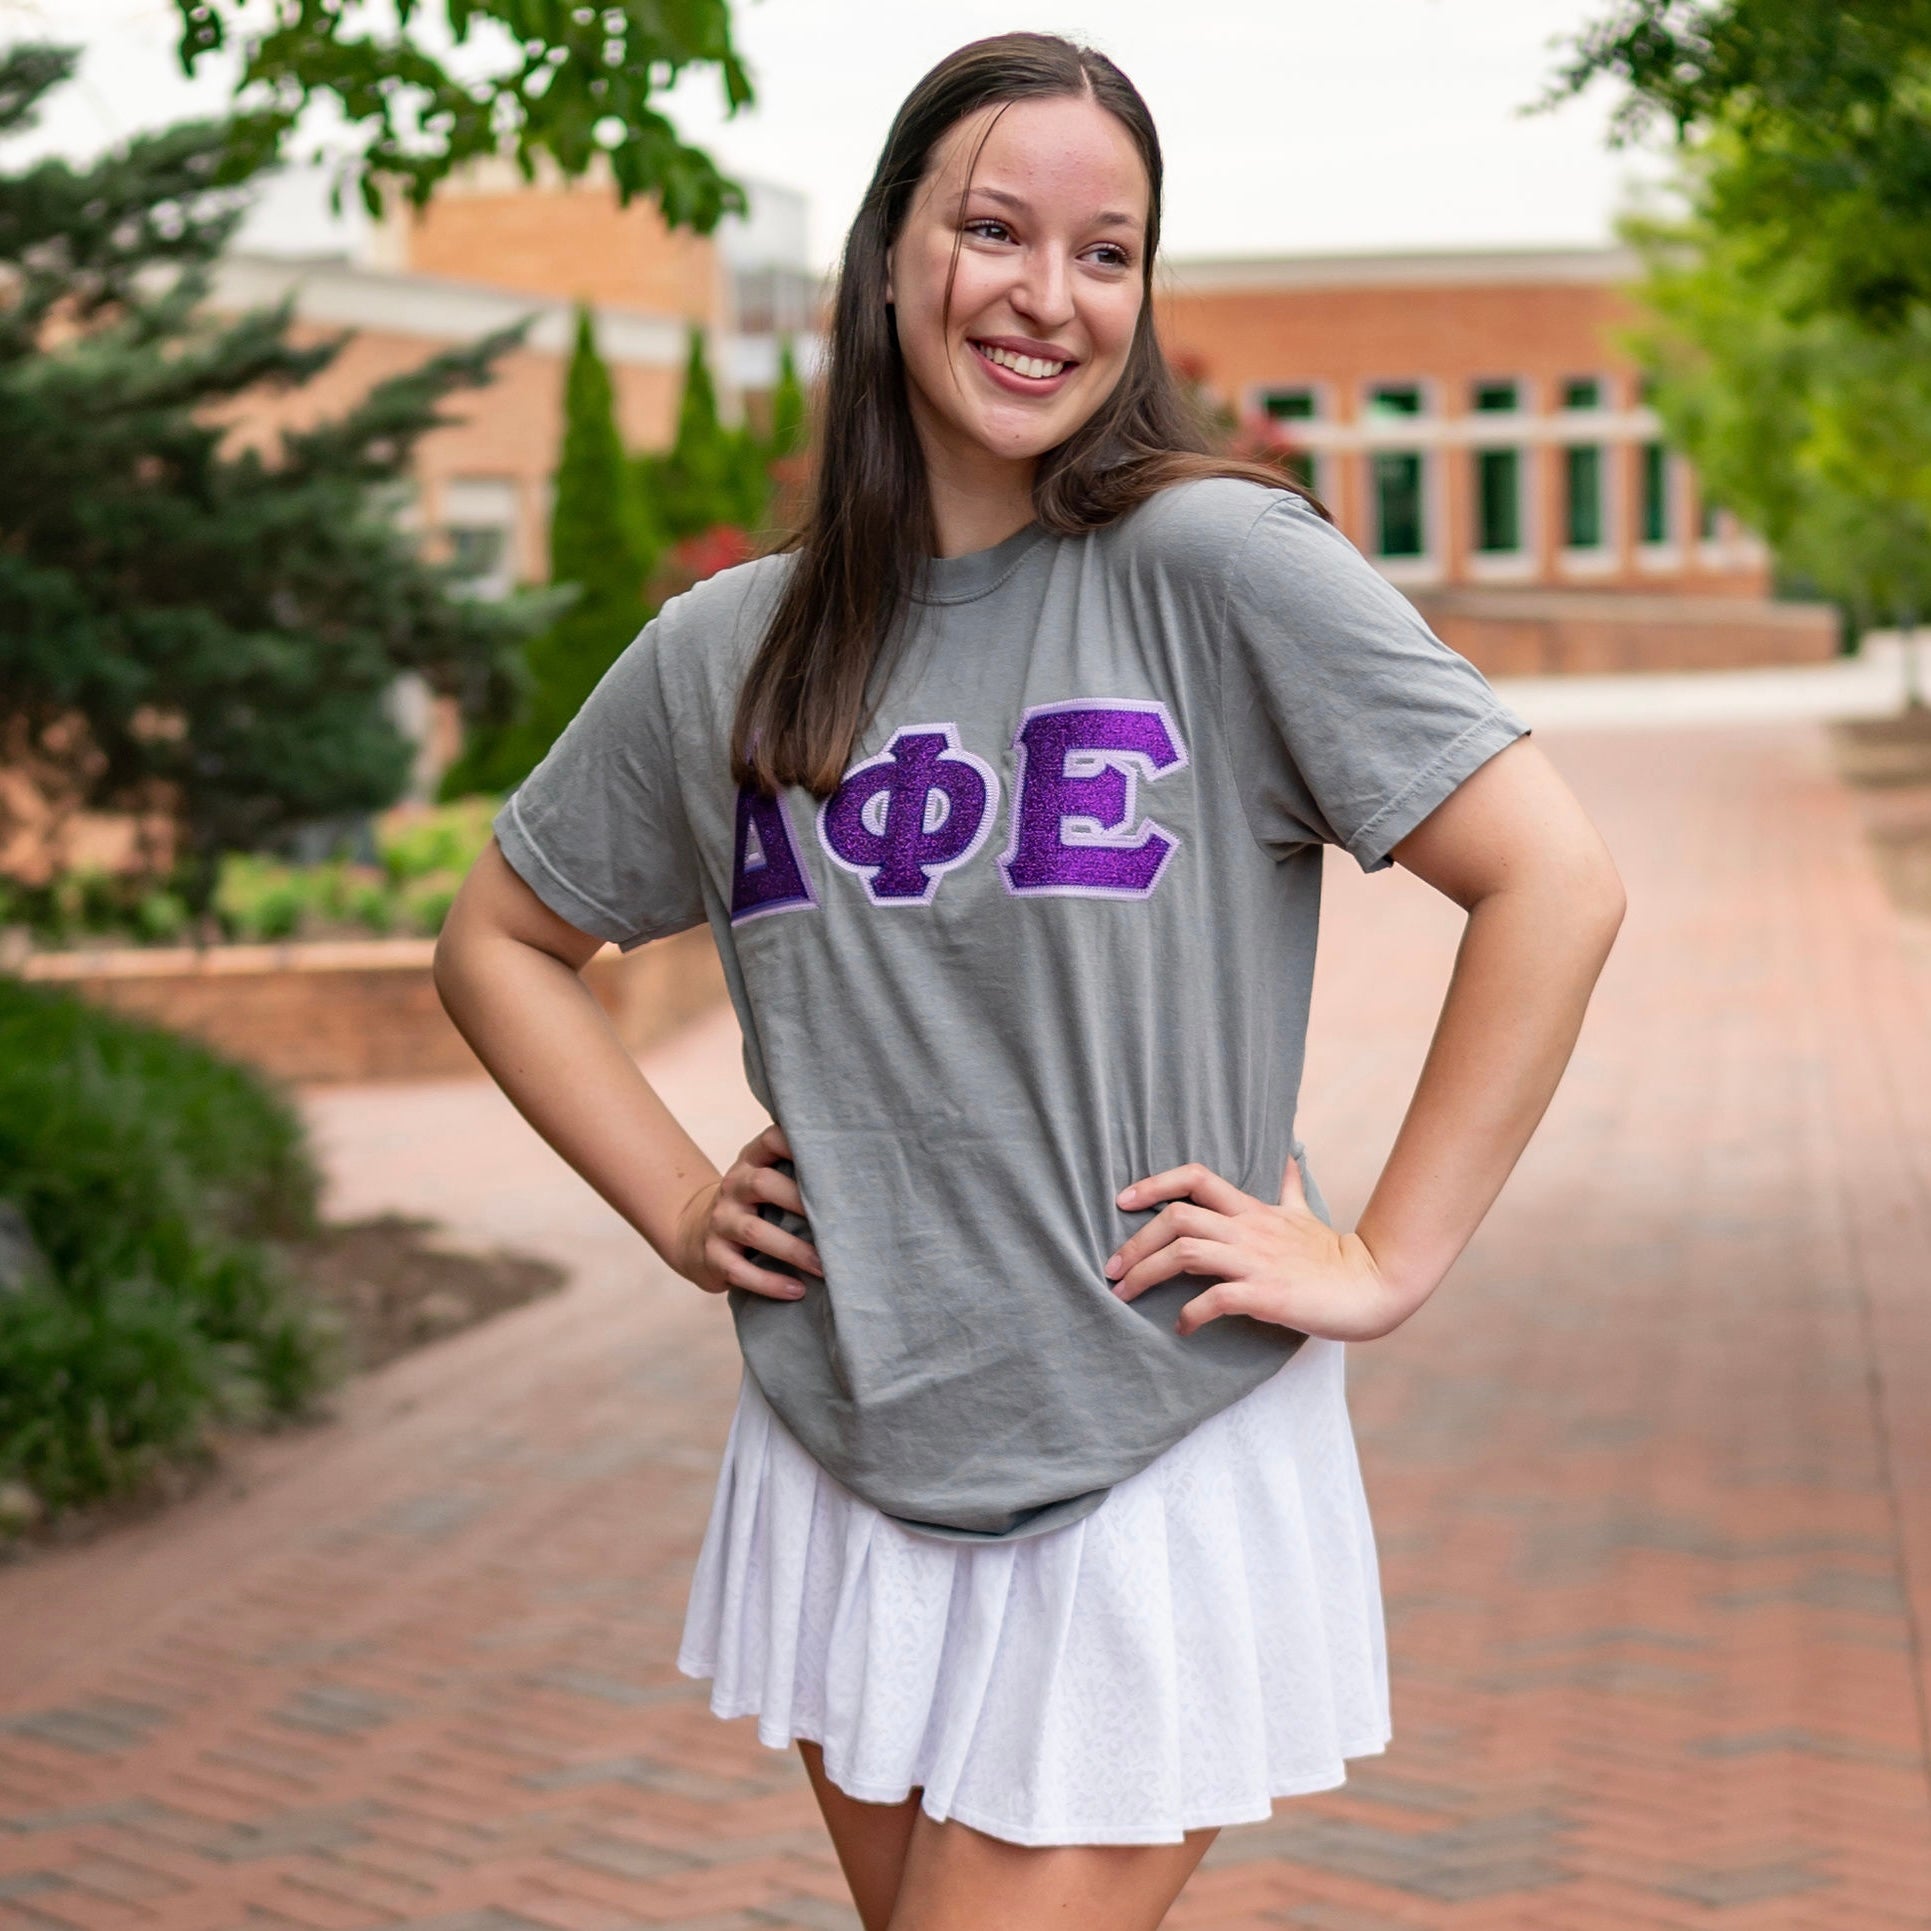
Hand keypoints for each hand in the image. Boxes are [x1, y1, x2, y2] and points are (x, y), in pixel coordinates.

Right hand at [674, 1123, 822, 1300]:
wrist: (695, 1234)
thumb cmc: (752, 1206)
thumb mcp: (766, 1182)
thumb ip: (798, 1173)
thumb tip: (859, 1178)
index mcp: (752, 1162)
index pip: (771, 1140)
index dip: (796, 1143)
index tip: (831, 1156)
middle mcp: (734, 1186)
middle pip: (763, 1184)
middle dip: (801, 1202)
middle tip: (838, 1223)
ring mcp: (720, 1221)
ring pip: (754, 1231)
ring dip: (793, 1250)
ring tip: (824, 1267)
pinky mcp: (712, 1255)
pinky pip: (739, 1270)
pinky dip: (770, 1282)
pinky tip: (796, 1290)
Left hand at [1104, 1158, 1415, 1342]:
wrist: (1373, 1285)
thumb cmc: (1334, 1255)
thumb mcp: (1305, 1213)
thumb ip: (1288, 1188)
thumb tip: (1289, 1156)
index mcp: (1252, 1210)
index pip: (1195, 1178)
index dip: (1154, 1184)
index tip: (1122, 1201)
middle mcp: (1248, 1230)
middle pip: (1176, 1218)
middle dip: (1135, 1243)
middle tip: (1111, 1270)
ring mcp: (1256, 1261)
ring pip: (1186, 1253)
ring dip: (1146, 1273)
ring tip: (1126, 1295)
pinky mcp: (1267, 1294)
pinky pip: (1216, 1299)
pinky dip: (1191, 1312)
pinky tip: (1181, 1326)